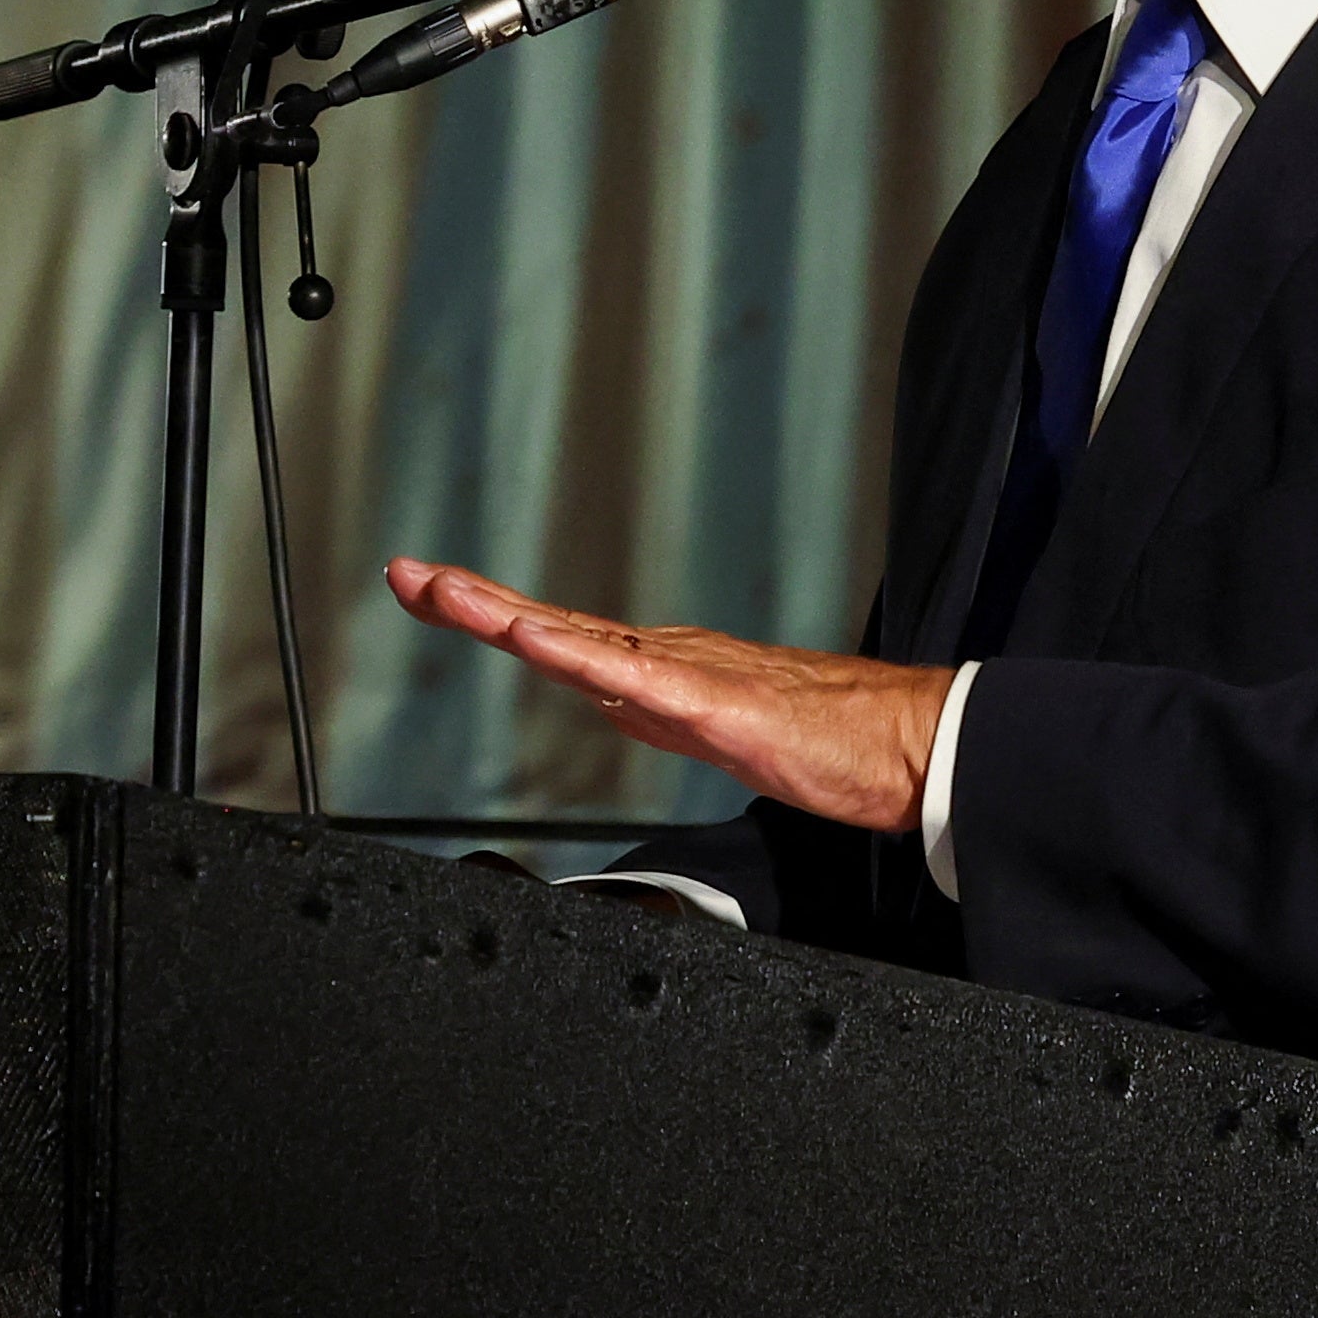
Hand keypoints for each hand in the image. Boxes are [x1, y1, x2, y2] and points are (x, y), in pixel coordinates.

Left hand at [384, 559, 953, 835]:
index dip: (491, 612)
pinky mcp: (719, 706)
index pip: (559, 637)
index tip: (431, 588)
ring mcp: (692, 677)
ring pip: (581, 641)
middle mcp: (668, 657)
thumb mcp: (718, 733)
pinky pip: (636, 680)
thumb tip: (603, 698)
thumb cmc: (833, 740)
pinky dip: (577, 656)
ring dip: (507, 616)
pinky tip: (535, 641)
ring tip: (446, 594)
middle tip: (406, 573)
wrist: (911, 744)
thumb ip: (658, 711)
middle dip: (473, 600)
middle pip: (551, 626)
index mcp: (664, 669)